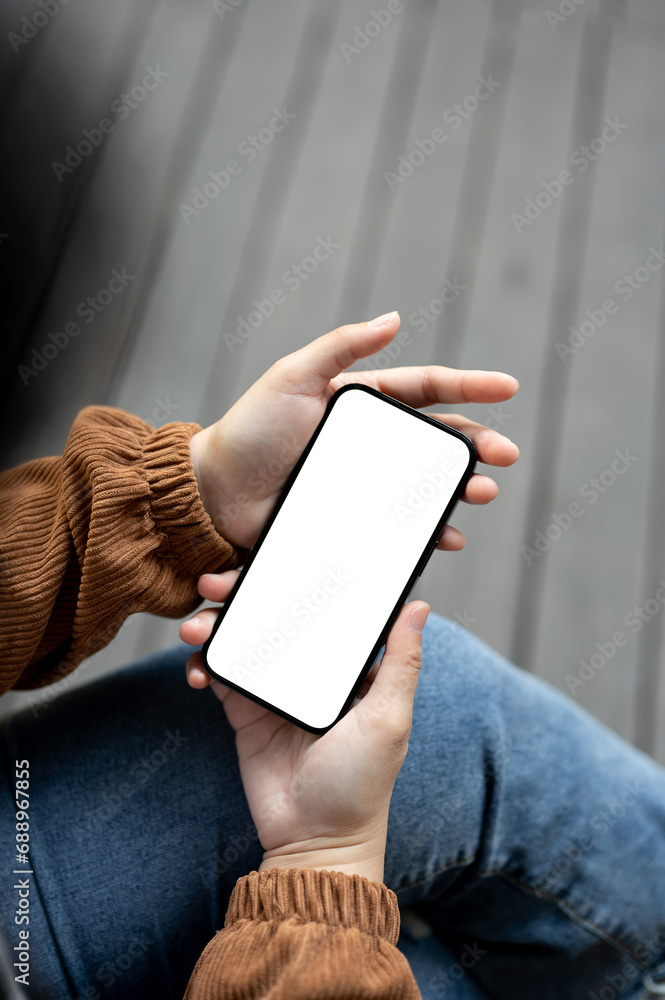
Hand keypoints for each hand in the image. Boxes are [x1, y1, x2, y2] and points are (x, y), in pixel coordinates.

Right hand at [180, 580, 428, 883]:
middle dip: (241, 593)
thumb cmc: (362, 784)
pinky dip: (203, 665)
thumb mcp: (390, 719)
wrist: (314, 842)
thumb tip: (419, 606)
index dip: (296, 578)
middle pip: (272, 614)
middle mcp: (310, 668)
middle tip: (214, 584)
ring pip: (240, 638)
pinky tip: (196, 671)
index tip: (269, 556)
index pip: (321, 607)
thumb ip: (401, 663)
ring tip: (195, 630)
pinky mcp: (245, 711)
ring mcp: (275, 687)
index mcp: (347, 664)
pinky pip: (220, 674)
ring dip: (214, 626)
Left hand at [190, 311, 518, 550]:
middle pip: (437, 439)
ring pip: (428, 483)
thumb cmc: (249, 430)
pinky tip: (449, 535)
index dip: (468, 386)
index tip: (508, 387)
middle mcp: (370, 441)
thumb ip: (340, 347)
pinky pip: (402, 525)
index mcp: (361, 401)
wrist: (214, 494)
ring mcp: (365, 482)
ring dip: (461, 487)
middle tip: (506, 456)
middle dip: (477, 444)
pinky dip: (430, 530)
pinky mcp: (354, 517)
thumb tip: (394, 317)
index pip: (425, 388)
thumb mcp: (292, 377)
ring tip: (483, 493)